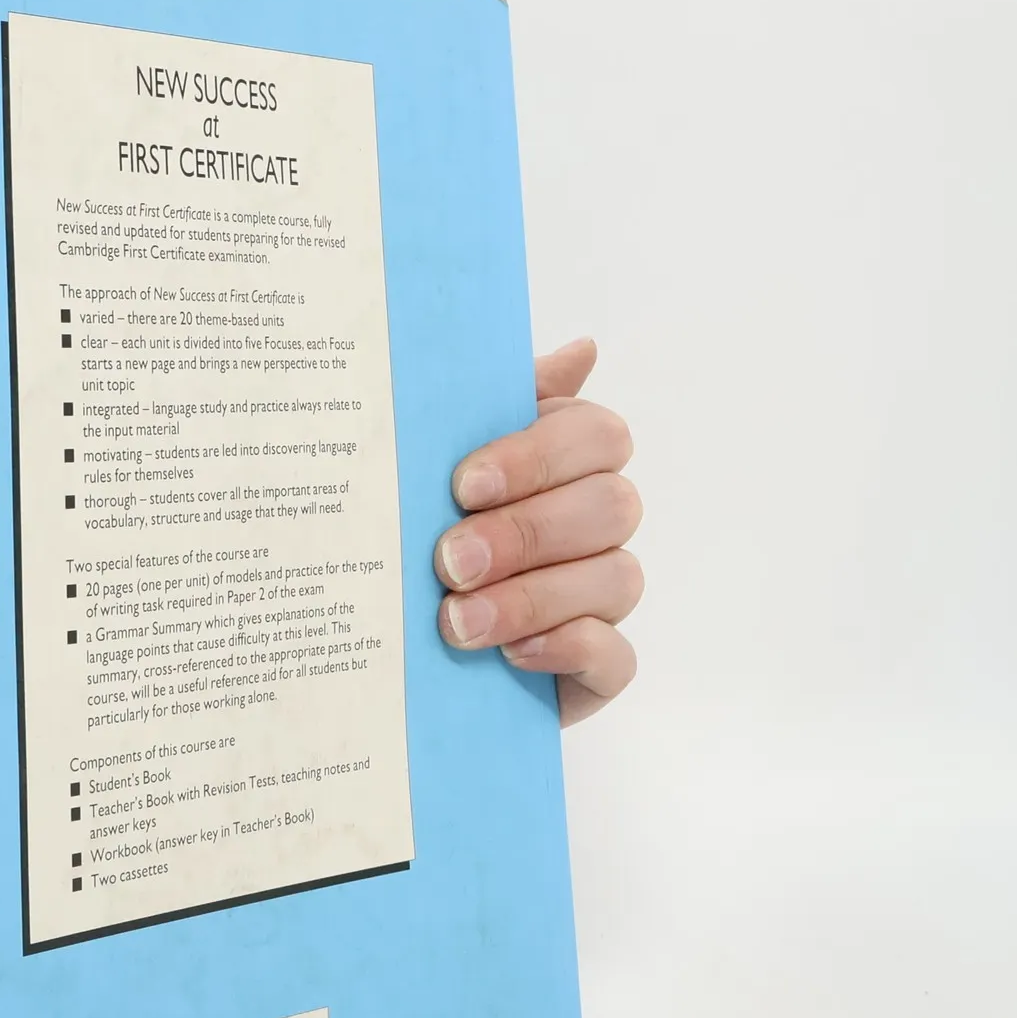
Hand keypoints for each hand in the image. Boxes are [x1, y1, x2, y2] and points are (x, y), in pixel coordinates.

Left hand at [435, 338, 641, 725]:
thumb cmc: (423, 535)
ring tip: (456, 621)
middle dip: (527, 532)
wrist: (400, 647)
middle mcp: (597, 525)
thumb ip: (492, 407)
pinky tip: (511, 654)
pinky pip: (616, 655)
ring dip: (533, 597)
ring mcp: (605, 597)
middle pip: (610, 506)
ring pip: (616, 578)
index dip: (537, 456)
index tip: (464, 485)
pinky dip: (566, 648)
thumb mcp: (435, 466)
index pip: (596, 436)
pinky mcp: (599, 667)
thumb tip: (582, 349)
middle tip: (449, 560)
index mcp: (567, 463)